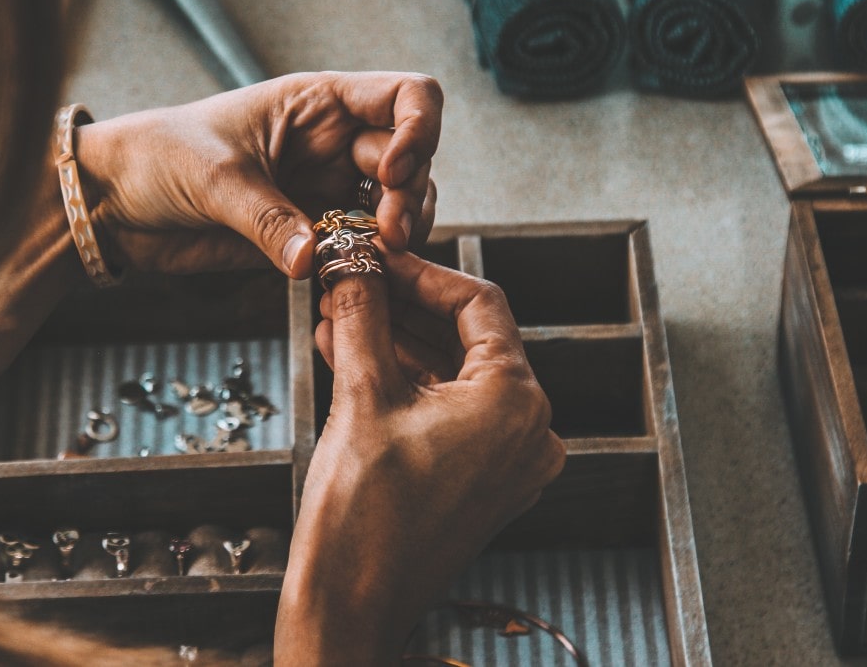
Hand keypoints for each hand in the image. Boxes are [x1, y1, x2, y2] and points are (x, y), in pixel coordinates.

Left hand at [73, 72, 439, 277]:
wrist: (116, 202)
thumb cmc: (156, 158)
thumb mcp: (212, 177)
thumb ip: (266, 218)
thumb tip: (311, 259)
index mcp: (319, 103)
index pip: (407, 97)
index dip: (419, 130)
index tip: (392, 172)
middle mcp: (335, 142)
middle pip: (414, 158)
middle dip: (409, 196)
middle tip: (384, 235)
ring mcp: (329, 188)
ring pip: (401, 206)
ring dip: (401, 231)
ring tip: (374, 256)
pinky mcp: (315, 233)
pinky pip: (366, 246)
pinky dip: (375, 261)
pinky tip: (356, 274)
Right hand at [275, 252, 565, 664]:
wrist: (350, 610)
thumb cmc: (361, 517)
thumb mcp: (361, 396)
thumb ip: (362, 316)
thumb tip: (353, 263)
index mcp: (516, 403)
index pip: (478, 305)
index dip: (421, 272)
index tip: (375, 256)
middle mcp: (529, 431)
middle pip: (467, 339)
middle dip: (403, 307)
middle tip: (351, 280)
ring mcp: (509, 461)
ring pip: (453, 375)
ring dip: (397, 343)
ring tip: (337, 315)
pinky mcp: (484, 481)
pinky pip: (449, 412)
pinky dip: (406, 384)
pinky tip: (350, 355)